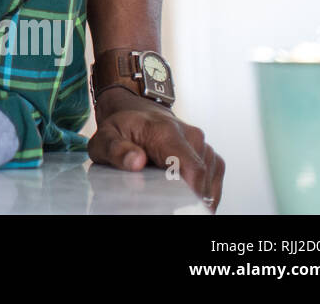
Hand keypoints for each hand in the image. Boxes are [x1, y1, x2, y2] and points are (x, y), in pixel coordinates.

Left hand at [89, 87, 224, 210]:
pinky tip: (181, 192)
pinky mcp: (210, 155)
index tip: (179, 207)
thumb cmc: (122, 128)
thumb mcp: (106, 136)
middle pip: (200, 180)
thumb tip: (136, 162)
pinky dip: (201, 192)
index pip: (192, 168)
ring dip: (191, 194)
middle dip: (184, 198)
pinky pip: (213, 182)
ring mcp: (203, 145)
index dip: (192, 193)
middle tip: (162, 201)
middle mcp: (191, 136)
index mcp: (166, 132)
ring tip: (166, 190)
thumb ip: (116, 150)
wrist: (137, 111)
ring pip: (208, 184)